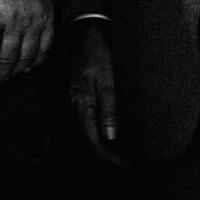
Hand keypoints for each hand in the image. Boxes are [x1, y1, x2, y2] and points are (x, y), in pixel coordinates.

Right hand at [66, 20, 123, 165]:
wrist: (85, 36)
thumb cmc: (98, 54)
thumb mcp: (109, 80)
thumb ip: (109, 109)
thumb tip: (110, 136)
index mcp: (81, 104)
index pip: (93, 141)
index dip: (110, 156)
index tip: (126, 163)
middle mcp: (73, 107)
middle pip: (87, 142)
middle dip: (106, 155)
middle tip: (127, 161)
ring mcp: (72, 104)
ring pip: (85, 134)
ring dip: (101, 146)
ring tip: (121, 152)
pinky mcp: (76, 99)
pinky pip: (84, 124)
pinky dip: (96, 134)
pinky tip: (109, 134)